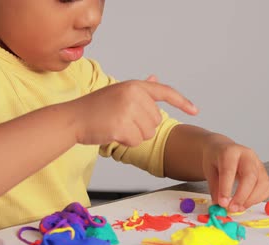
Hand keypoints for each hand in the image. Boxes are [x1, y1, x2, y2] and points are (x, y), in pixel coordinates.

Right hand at [70, 75, 197, 146]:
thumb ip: (139, 89)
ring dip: (134, 135)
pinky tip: (113, 133)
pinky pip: (136, 141)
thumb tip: (155, 78)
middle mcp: (134, 95)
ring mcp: (128, 110)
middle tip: (121, 120)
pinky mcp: (121, 126)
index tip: (195, 110)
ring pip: (148, 133)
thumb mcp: (119, 92)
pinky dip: (126, 142)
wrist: (73, 118)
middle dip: (142, 126)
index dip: (182, 102)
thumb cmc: (95, 107)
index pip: (165, 91)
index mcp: (135, 86)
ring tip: (116, 125)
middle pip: (156, 120)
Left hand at [202, 136, 268, 211]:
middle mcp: (248, 156)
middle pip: (250, 176)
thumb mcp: (209, 170)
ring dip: (250, 200)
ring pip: (262, 183)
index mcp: (230, 152)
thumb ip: (214, 187)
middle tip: (232, 209)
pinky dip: (257, 199)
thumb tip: (220, 205)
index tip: (222, 203)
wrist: (225, 151)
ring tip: (237, 208)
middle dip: (241, 196)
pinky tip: (245, 203)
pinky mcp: (264, 173)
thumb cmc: (216, 160)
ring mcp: (258, 164)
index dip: (226, 188)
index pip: (229, 170)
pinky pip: (266, 188)